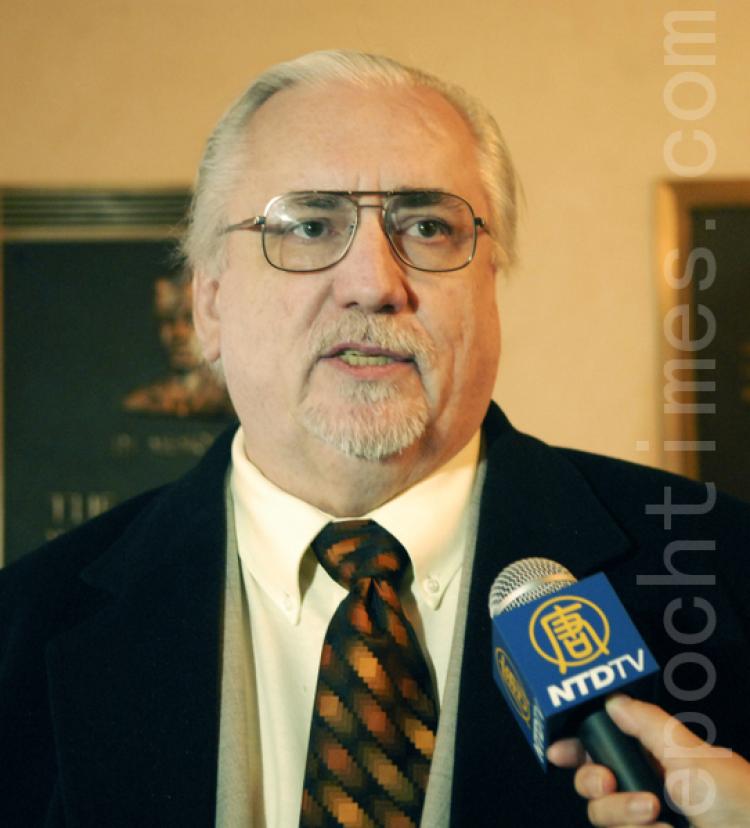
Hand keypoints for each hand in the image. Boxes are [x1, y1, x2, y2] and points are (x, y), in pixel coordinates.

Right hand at [547, 695, 749, 827]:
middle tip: (609, 781)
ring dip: (621, 813)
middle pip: (592, 786)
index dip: (576, 749)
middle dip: (596, 783)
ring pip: (603, 817)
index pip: (604, 750)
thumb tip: (613, 700)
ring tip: (653, 814)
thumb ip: (647, 724)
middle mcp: (647, 792)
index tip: (558, 752)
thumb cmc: (739, 803)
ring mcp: (648, 824)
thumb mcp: (690, 754)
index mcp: (656, 760)